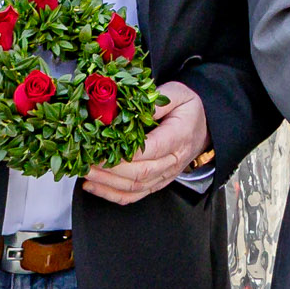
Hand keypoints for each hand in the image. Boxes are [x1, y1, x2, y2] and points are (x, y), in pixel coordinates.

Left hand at [84, 81, 207, 203]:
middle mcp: (173, 160)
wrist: (204, 128)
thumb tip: (132, 108)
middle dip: (111, 169)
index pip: (152, 150)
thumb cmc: (188, 109)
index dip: (125, 153)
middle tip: (87, 160)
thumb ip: (156, 101)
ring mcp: (165, 175)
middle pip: (141, 172)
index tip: (102, 149)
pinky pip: (134, 195)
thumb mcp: (178, 93)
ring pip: (135, 187)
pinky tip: (93, 186)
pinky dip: (112, 194)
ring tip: (85, 172)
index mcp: (179, 136)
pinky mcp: (157, 183)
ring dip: (108, 183)